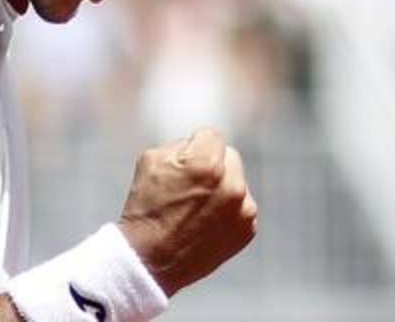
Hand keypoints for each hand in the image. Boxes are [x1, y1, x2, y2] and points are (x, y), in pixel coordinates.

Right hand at [115, 127, 257, 296]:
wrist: (149, 260)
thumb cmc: (146, 207)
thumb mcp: (152, 159)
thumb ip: (182, 144)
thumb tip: (199, 143)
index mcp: (207, 163)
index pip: (211, 135)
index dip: (194, 145)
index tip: (183, 162)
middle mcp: (232, 185)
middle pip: (229, 157)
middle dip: (212, 165)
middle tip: (190, 185)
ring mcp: (243, 210)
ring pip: (237, 182)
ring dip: (222, 187)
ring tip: (196, 208)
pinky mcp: (248, 230)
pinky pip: (241, 206)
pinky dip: (228, 210)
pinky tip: (205, 222)